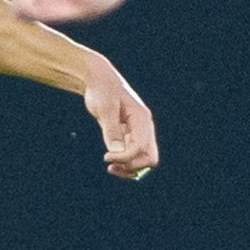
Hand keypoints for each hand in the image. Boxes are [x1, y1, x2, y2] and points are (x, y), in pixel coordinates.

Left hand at [82, 55, 159, 180]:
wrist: (99, 81)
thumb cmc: (102, 90)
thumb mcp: (104, 108)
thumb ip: (111, 129)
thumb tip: (115, 151)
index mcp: (141, 119)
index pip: (140, 147)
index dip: (125, 157)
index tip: (106, 157)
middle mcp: (144, 127)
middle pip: (149, 158)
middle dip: (132, 166)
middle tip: (111, 165)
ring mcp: (139, 132)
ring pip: (143, 160)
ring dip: (130, 168)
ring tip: (111, 167)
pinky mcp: (131, 136)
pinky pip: (135, 156)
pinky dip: (126, 164)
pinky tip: (112, 162)